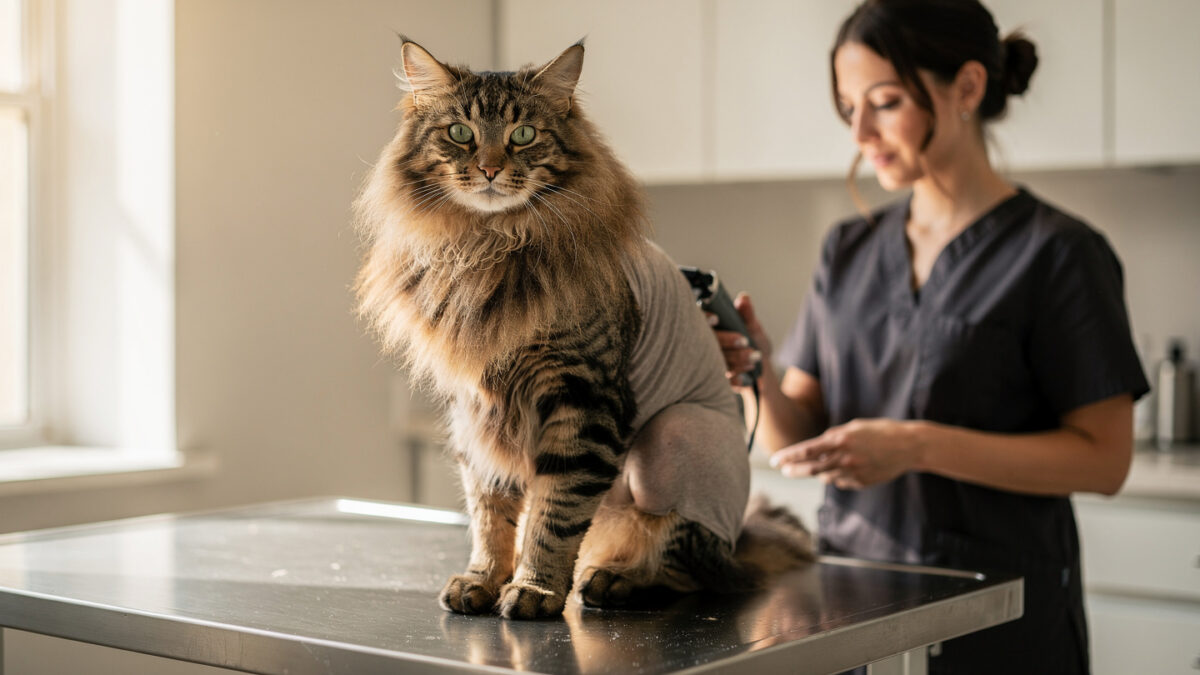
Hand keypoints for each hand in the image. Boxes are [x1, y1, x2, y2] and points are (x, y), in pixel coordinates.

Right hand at [711, 293, 771, 386]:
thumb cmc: (753, 340)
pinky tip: (745, 374)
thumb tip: (743, 298)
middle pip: (707, 342)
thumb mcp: (752, 326)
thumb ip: (747, 313)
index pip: (698, 320)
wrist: (760, 367)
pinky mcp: (714, 380)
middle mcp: (703, 344)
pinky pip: (720, 380)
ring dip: (735, 359)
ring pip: (715, 361)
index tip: (715, 318)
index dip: (703, 318)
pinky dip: (733, 377)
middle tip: (745, 341)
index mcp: (709, 328)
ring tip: (755, 356)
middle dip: (726, 341)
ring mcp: (707, 363)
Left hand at [769, 418, 921, 489]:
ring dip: (819, 472)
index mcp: (840, 439)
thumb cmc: (879, 431)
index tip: (774, 461)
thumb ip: (832, 438)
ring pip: (825, 477)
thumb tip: (815, 451)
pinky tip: (850, 467)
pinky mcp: (861, 483)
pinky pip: (841, 482)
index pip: (806, 451)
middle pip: (809, 469)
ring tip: (825, 464)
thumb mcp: (853, 427)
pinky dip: (838, 476)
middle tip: (784, 471)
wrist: (909, 446)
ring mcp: (853, 472)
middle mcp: (844, 457)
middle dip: (793, 470)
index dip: (787, 457)